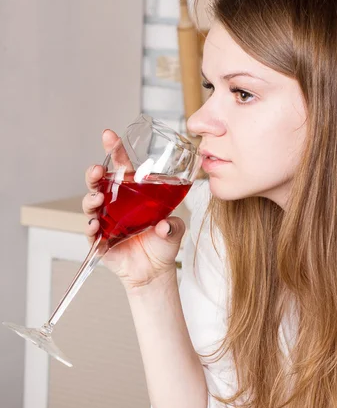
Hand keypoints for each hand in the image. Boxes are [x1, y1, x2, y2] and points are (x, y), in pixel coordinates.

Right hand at [82, 129, 184, 290]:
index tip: (109, 135)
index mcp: (132, 194)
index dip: (113, 150)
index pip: (120, 167)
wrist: (155, 271)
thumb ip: (173, 224)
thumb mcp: (174, 229)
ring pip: (90, 202)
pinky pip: (90, 231)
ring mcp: (105, 220)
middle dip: (95, 173)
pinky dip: (90, 226)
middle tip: (98, 170)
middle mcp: (115, 203)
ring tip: (98, 196)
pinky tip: (94, 224)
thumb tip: (164, 224)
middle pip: (99, 182)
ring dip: (90, 197)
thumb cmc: (163, 243)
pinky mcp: (100, 240)